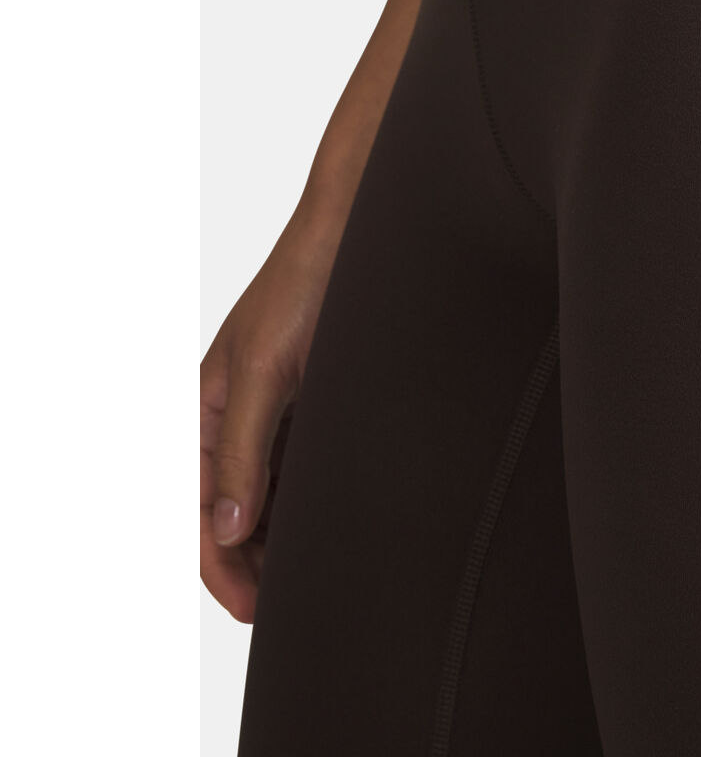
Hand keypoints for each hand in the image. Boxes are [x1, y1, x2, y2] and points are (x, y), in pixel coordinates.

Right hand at [200, 217, 338, 621]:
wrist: (359, 233)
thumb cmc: (303, 284)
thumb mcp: (264, 371)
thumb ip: (243, 448)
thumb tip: (227, 523)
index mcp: (204, 410)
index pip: (199, 508)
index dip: (222, 564)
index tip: (254, 608)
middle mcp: (238, 415)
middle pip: (235, 510)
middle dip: (253, 560)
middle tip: (289, 603)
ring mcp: (279, 410)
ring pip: (273, 493)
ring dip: (284, 534)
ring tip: (313, 573)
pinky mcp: (319, 401)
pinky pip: (306, 466)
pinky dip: (313, 498)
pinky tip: (336, 522)